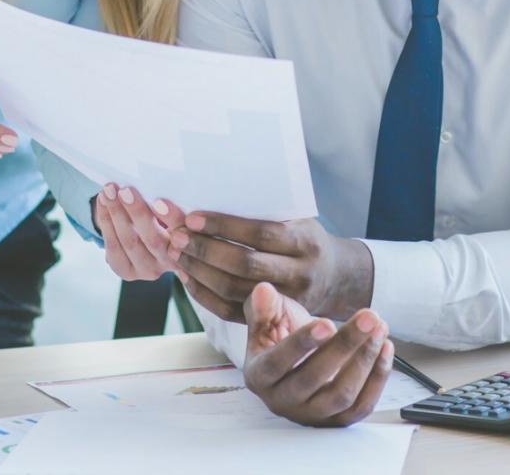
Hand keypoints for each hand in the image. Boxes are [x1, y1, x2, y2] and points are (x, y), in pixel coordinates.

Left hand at [95, 184, 186, 280]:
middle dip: (137, 212)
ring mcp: (149, 270)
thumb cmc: (165, 215)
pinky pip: (113, 247)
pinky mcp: (127, 272)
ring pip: (130, 242)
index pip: (184, 232)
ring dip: (116, 213)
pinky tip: (103, 202)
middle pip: (153, 240)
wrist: (145, 239)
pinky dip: (105, 221)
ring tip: (108, 191)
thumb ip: (174, 202)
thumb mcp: (175, 210)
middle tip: (125, 191)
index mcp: (191, 246)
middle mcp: (172, 263)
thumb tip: (160, 180)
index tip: (159, 201)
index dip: (173, 218)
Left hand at [173, 212, 372, 321]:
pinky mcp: (270, 318)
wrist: (334, 276)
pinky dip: (202, 293)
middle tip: (176, 235)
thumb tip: (212, 190)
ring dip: (198, 271)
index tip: (193, 217)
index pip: (260, 234)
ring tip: (175, 252)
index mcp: (305, 242)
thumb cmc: (304, 237)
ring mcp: (285, 301)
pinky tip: (186, 275)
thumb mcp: (297, 218)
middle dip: (205, 249)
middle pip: (244, 265)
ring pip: (233, 290)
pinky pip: (229, 311)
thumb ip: (265, 210)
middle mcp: (299, 274)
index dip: (224, 226)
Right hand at [242, 282, 392, 427]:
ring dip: (365, 359)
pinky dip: (378, 377)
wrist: (293, 365)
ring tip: (379, 327)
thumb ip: (263, 307)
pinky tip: (385, 348)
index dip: (302, 344)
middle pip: (314, 378)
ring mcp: (312, 413)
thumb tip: (263, 291)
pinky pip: (362, 405)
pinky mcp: (337, 420)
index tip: (327, 323)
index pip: (277, 364)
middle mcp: (283, 400)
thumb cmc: (279, 338)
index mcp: (260, 376)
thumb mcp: (266, 320)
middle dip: (344, 345)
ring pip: (342, 394)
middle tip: (368, 317)